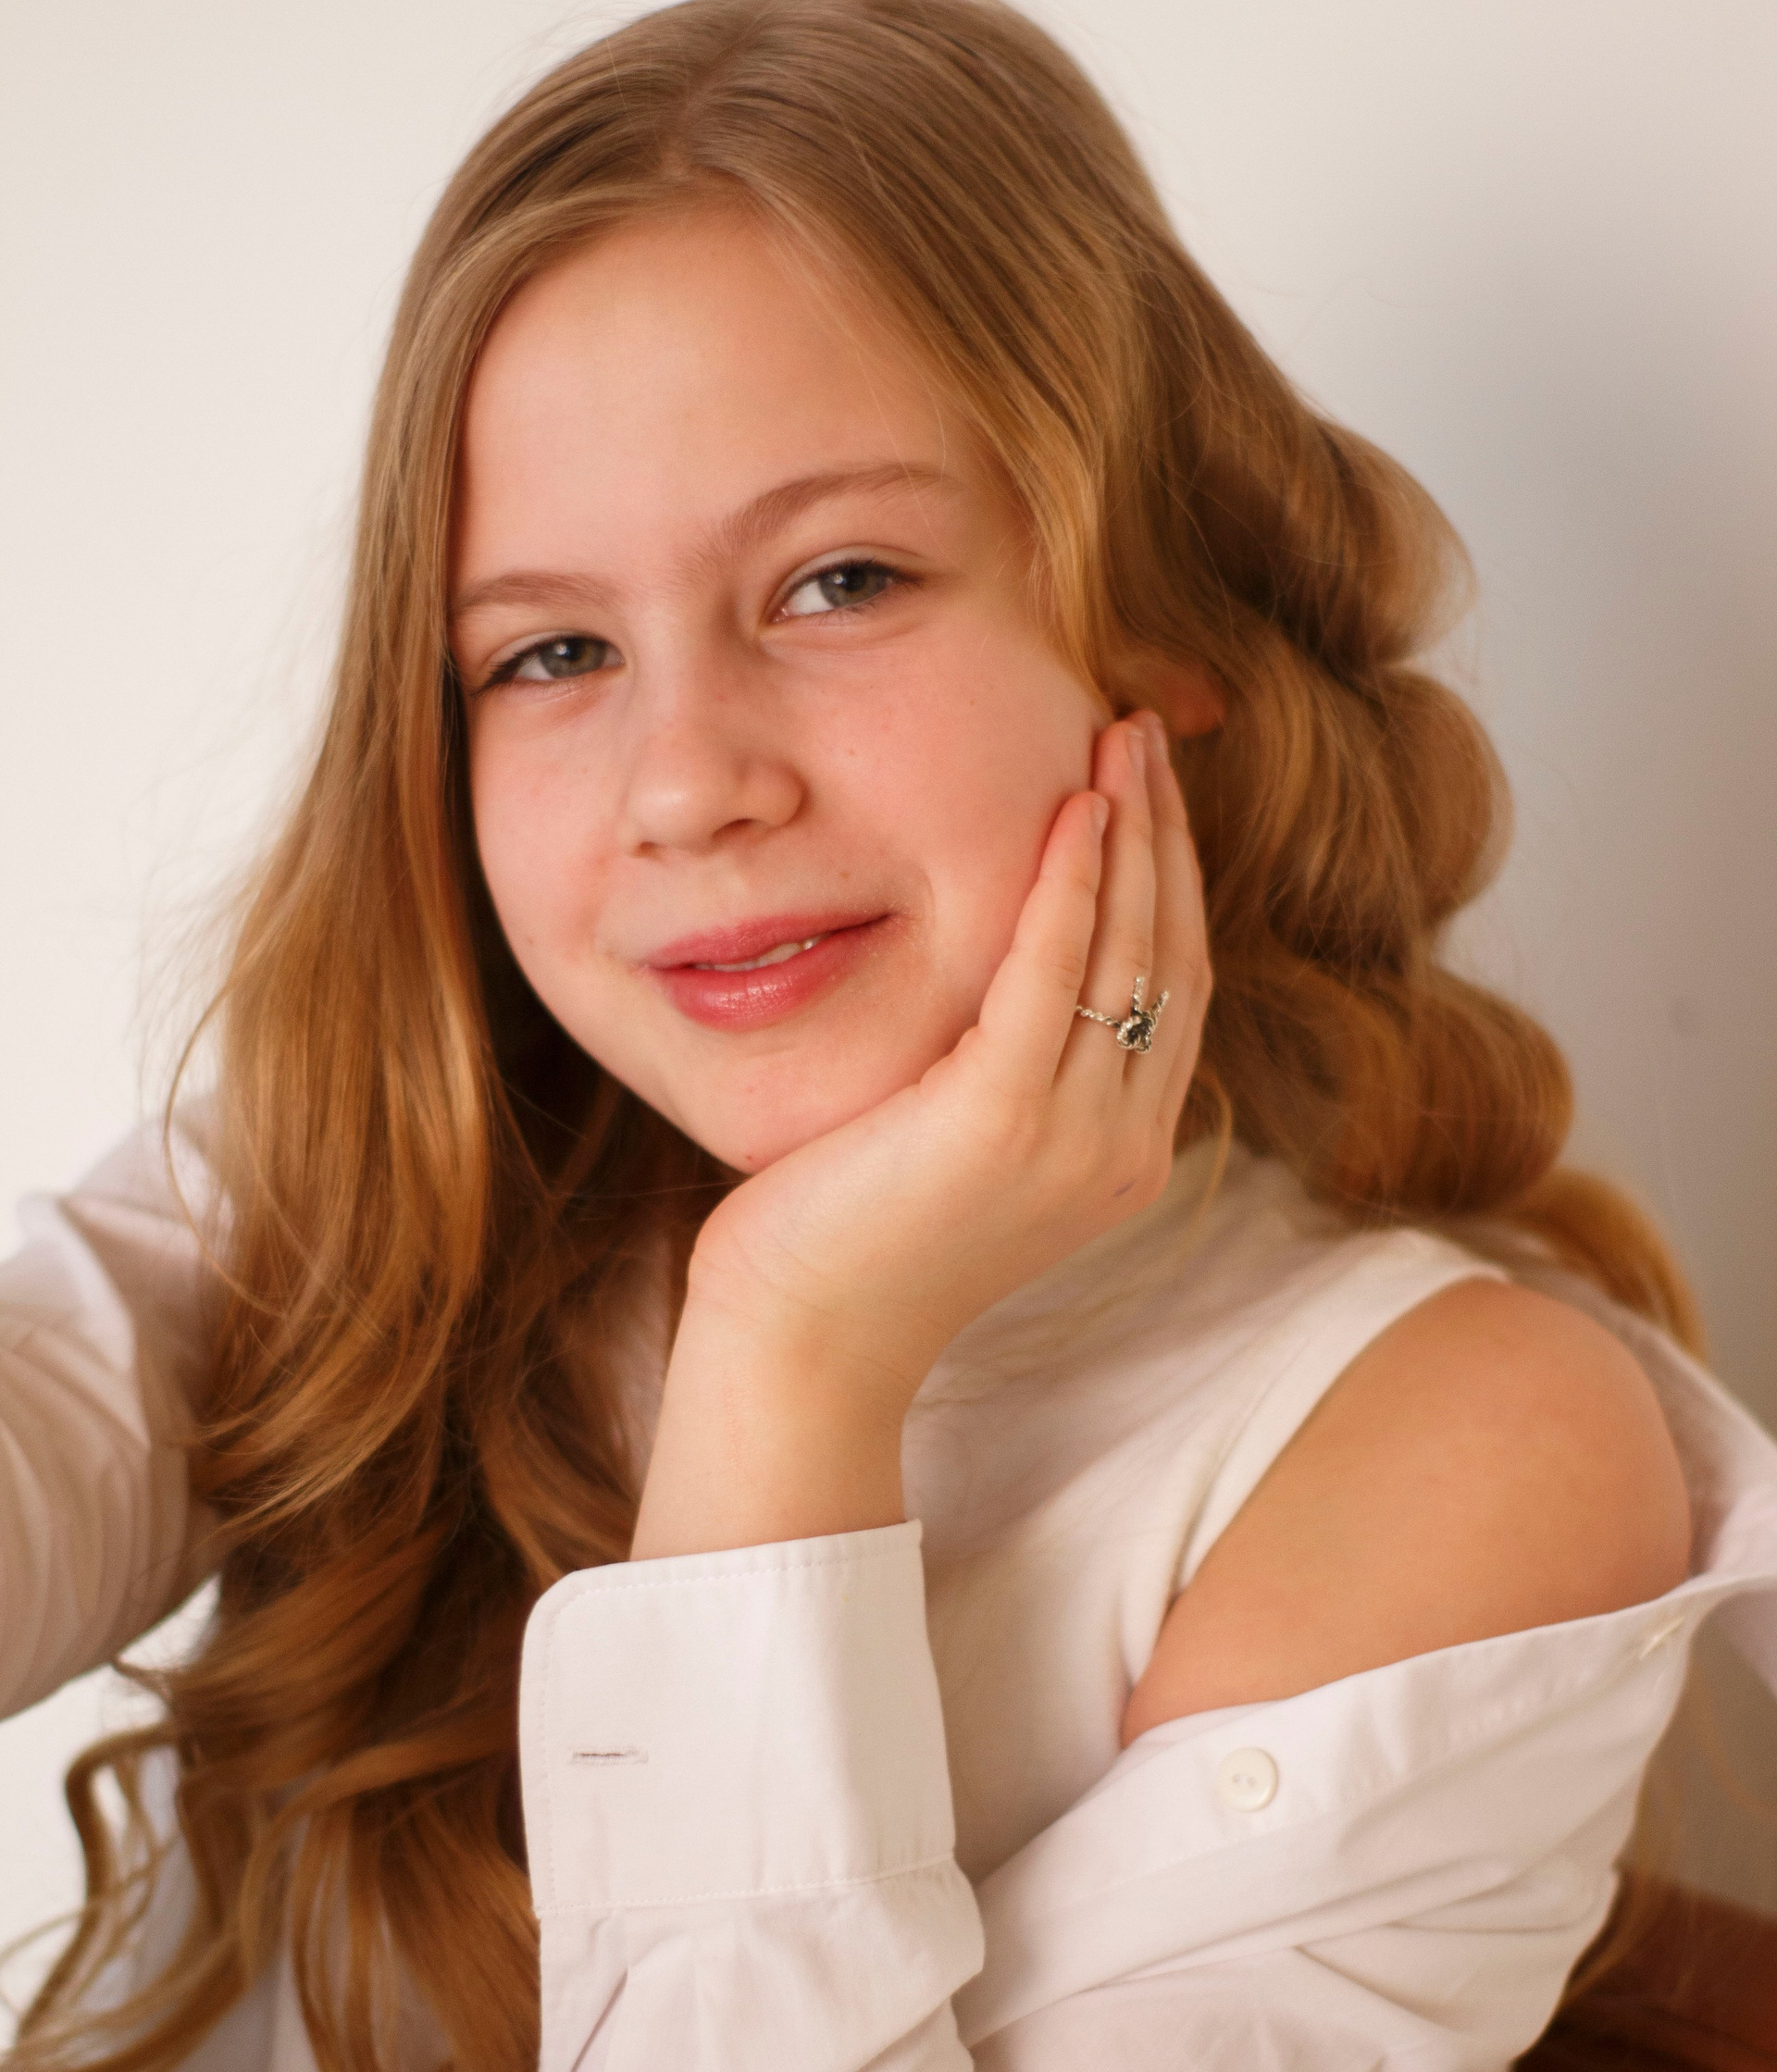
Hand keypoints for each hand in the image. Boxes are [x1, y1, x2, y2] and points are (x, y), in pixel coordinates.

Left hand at [630, 713, 1210, 1557]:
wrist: (802, 1338)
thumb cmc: (852, 1237)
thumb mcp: (958, 1143)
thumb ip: (1012, 1070)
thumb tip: (1013, 974)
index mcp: (1124, 1156)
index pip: (1174, 988)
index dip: (1172, 878)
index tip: (1149, 789)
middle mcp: (1121, 1150)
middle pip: (1172, 956)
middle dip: (1167, 834)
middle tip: (1144, 733)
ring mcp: (1072, 1142)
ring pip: (1132, 954)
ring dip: (1133, 834)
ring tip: (1117, 738)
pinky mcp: (1001, 1123)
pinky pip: (1054, 974)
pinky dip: (1073, 885)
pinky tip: (1072, 811)